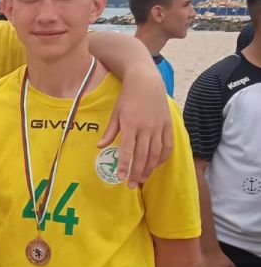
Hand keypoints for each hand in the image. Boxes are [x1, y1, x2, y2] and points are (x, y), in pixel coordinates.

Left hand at [98, 64, 172, 187]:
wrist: (146, 81)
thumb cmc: (127, 97)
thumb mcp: (115, 112)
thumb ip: (110, 131)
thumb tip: (100, 147)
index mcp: (130, 124)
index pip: (127, 150)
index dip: (125, 165)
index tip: (121, 178)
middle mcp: (146, 127)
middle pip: (142, 155)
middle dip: (137, 172)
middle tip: (131, 185)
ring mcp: (159, 126)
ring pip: (156, 153)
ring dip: (149, 168)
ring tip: (143, 179)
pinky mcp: (168, 125)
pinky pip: (168, 145)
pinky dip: (163, 157)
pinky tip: (156, 165)